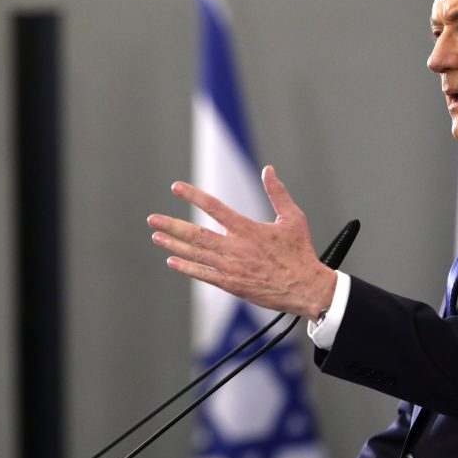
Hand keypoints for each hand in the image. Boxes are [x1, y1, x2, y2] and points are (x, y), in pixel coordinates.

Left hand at [147, 165, 335, 319]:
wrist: (305, 288)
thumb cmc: (299, 252)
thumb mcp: (293, 218)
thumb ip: (277, 193)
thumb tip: (268, 169)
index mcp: (248, 229)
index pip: (214, 207)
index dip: (193, 195)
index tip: (175, 187)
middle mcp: (235, 248)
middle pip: (196, 234)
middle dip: (172, 225)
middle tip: (152, 219)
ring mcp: (230, 268)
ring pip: (195, 254)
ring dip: (173, 245)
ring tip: (156, 236)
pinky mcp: (231, 285)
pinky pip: (203, 275)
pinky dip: (186, 267)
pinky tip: (171, 261)